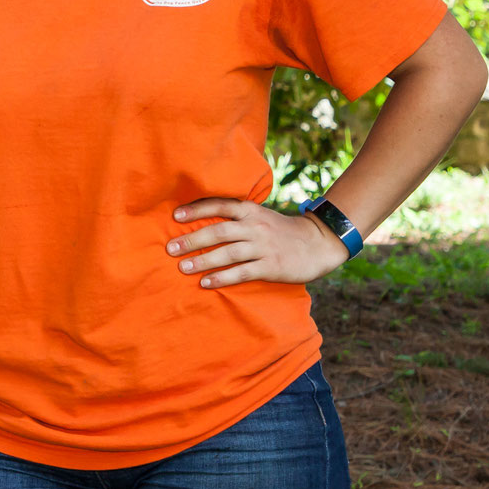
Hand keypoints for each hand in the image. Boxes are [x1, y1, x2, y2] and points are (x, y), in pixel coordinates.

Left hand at [166, 198, 349, 288]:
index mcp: (250, 210)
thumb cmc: (280, 230)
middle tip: (170, 248)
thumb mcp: (260, 215)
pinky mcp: (271, 266)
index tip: (175, 216)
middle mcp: (255, 226)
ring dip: (203, 260)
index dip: (196, 209)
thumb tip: (201, 220)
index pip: (219, 205)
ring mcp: (263, 247)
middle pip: (219, 231)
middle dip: (192, 239)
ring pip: (228, 253)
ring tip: (183, 268)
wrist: (317, 243)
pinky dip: (223, 277)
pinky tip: (206, 282)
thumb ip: (236, 216)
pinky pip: (242, 272)